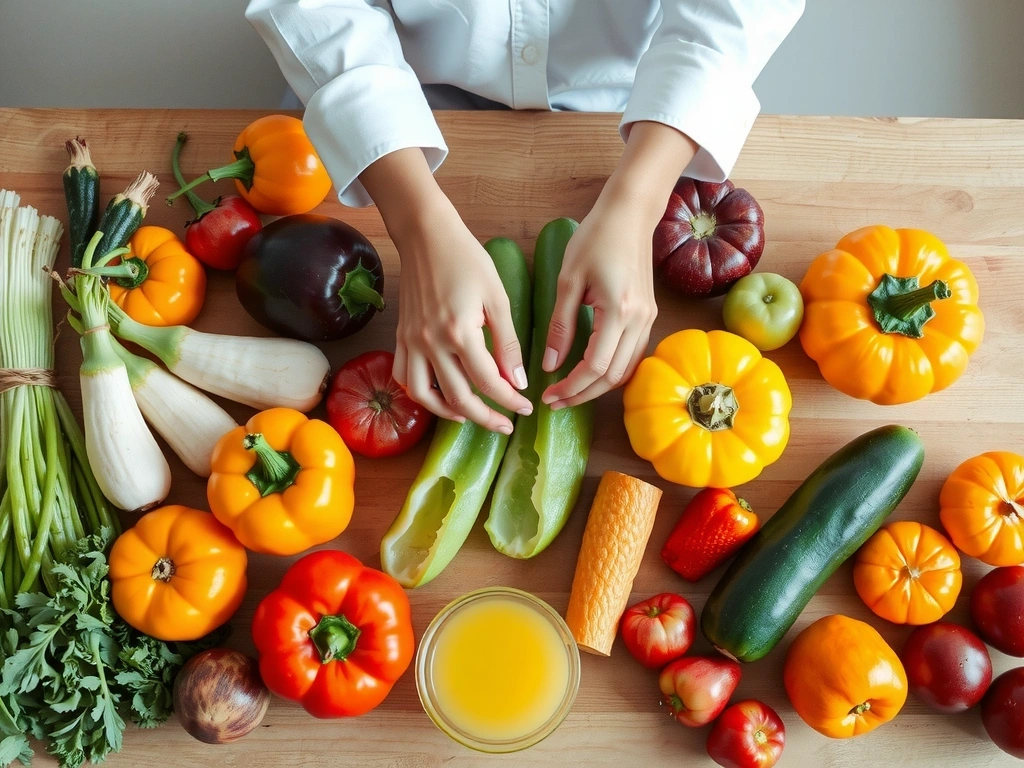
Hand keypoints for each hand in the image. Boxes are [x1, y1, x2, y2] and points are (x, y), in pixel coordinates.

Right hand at [360, 149, 530, 431]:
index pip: (488, 381)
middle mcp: (431, 342)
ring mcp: (412, 341)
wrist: (426, 236)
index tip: (525, 406)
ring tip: (470, 416)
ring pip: (424, 395)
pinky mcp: (402, 337)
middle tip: (505, 423)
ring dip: (448, 412)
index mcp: (460, 331)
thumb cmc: (466, 259)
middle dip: (485, 416)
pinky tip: (440, 396)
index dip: (509, 399)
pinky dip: (420, 394)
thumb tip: (517, 380)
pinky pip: (404, 377)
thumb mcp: (497, 298)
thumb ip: (507, 342)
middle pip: (458, 397)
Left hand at [539, 196, 656, 409]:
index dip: (571, 387)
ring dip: (598, 387)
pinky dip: (613, 371)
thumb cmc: (595, 239)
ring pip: (626, 370)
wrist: (630, 215)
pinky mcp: (649, 316)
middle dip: (583, 394)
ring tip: (570, 392)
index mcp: (618, 311)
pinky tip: (591, 373)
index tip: (548, 395)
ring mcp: (648, 319)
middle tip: (555, 402)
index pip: (595, 366)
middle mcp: (639, 320)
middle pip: (613, 376)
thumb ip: (560, 326)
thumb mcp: (568, 281)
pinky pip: (633, 355)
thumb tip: (550, 365)